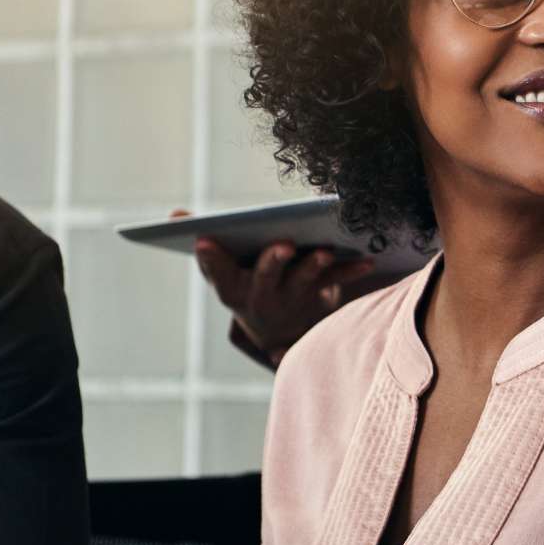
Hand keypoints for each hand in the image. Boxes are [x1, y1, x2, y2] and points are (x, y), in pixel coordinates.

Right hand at [173, 210, 375, 368]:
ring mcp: (290, 300)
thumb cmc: (245, 282)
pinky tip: (367, 259)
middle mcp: (259, 298)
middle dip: (271, 262)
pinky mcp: (318, 297)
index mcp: (231, 288)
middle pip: (264, 279)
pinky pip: (336, 283)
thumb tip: (176, 214)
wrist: (278, 330)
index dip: (210, 259)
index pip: (217, 274)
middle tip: (281, 244)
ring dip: (313, 267)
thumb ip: (206, 243)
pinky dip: (351, 271)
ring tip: (324, 251)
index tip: (204, 239)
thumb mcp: (222, 268)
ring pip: (302, 282)